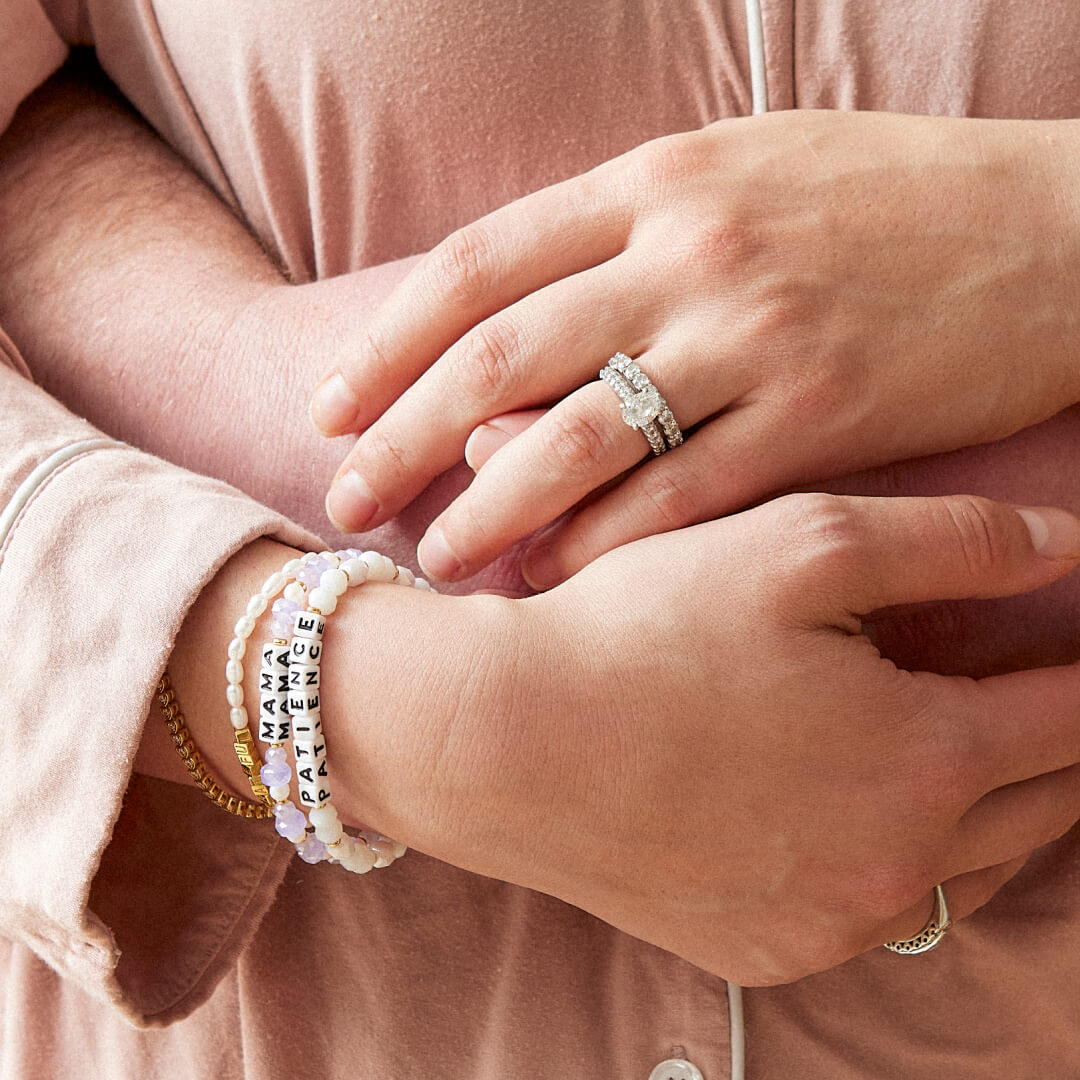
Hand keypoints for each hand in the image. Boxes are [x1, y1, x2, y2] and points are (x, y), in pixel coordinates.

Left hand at [309, 110, 1079, 587]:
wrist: (1054, 228)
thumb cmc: (888, 198)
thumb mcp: (741, 168)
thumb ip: (627, 225)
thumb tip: (520, 309)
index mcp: (658, 179)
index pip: (477, 269)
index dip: (388, 346)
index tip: (331, 407)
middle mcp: (691, 253)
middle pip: (503, 359)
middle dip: (406, 439)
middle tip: (345, 500)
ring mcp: (757, 336)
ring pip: (582, 439)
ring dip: (491, 507)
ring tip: (438, 558)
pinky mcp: (823, 416)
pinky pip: (685, 497)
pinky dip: (608, 544)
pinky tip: (554, 579)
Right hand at [399, 493, 1079, 983]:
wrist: (508, 738)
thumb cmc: (648, 630)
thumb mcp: (804, 545)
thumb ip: (956, 543)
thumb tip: (1073, 546)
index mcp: (925, 758)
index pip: (1072, 717)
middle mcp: (895, 864)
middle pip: (1038, 807)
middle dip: (1056, 744)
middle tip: (1040, 695)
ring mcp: (828, 924)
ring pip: (961, 872)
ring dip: (983, 810)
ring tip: (963, 752)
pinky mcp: (764, 951)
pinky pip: (873, 916)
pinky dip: (894, 862)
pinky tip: (857, 813)